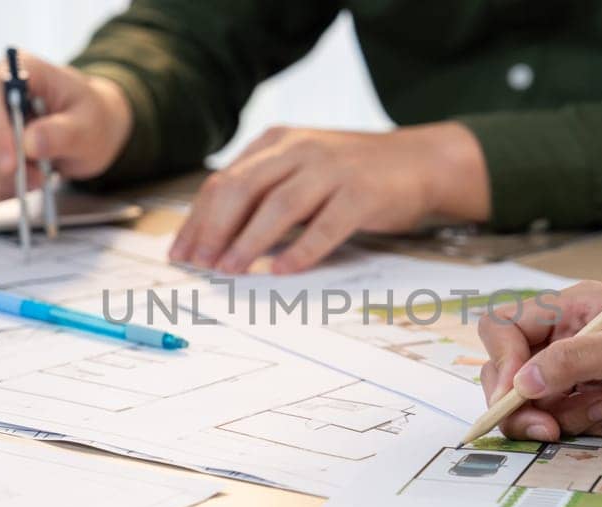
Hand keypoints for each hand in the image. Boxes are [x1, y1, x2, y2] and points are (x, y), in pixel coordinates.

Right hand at [0, 50, 132, 201]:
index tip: (11, 165)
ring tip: (35, 178)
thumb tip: (30, 143)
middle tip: (40, 177)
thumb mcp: (89, 125)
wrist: (84, 130)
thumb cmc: (89, 119)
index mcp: (17, 69)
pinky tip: (16, 186)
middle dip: (3, 167)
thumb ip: (62, 133)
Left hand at [169, 122, 489, 273]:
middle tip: (198, 263)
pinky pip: (325, 225)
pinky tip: (282, 271)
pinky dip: (301, 250)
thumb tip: (215, 233)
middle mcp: (301, 149)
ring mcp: (332, 169)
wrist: (420, 161)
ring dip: (249, 241)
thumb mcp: (303, 168)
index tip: (181, 251)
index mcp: (278, 142)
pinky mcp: (362, 193)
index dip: (198, 218)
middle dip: (214, 229)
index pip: (223, 180)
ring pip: (278, 206)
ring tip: (229, 269)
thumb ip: (265, 188)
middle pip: (242, 189)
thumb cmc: (354, 173)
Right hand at [476, 281, 601, 440]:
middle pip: (516, 374)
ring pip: (544, 404)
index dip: (500, 363)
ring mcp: (587, 370)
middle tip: (548, 431)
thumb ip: (572, 361)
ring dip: (575, 417)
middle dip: (530, 405)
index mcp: (572, 308)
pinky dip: (600, 425)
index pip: (505, 330)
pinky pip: (575, 422)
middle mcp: (572, 336)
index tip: (513, 396)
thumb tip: (521, 382)